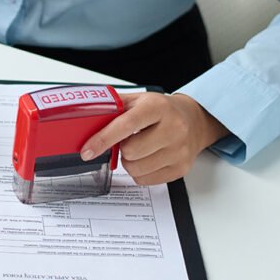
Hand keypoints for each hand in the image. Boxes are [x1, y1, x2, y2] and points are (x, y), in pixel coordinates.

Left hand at [80, 93, 228, 185]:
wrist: (193, 121)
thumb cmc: (162, 110)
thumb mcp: (138, 100)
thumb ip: (114, 106)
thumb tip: (85, 116)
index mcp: (157, 107)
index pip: (125, 125)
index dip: (103, 139)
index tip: (87, 151)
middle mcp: (173, 128)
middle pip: (130, 152)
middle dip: (121, 149)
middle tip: (127, 141)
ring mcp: (179, 151)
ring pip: (135, 169)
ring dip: (129, 162)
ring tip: (138, 149)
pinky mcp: (180, 168)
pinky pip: (145, 180)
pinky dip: (139, 172)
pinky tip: (147, 158)